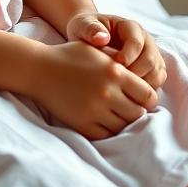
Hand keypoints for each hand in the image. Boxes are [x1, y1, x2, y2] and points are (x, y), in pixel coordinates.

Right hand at [28, 41, 157, 140]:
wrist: (39, 69)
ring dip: (122, 121)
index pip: (148, 95)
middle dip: (136, 111)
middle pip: (138, 113)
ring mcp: (95, 110)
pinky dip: (108, 130)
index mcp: (116, 71)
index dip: (148, 99)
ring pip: (123, 126)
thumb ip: (121, 62)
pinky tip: (104, 121)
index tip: (142, 99)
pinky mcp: (83, 123)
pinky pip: (106, 135)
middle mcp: (108, 92)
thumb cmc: (70, 56)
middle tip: (129, 107)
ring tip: (115, 114)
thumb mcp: (98, 51)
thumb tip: (145, 76)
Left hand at [66, 12, 167, 92]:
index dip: (127, 56)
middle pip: (150, 60)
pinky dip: (145, 92)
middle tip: (117, 84)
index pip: (137, 43)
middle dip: (134, 74)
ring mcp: (151, 56)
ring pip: (156, 73)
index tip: (112, 66)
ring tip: (121, 91)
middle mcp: (146, 41)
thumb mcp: (83, 25)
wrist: (88, 40)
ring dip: (141, 86)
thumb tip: (102, 38)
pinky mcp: (152, 70)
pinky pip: (156, 83)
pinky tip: (128, 96)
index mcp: (131, 27)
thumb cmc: (85, 31)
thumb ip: (90, 29)